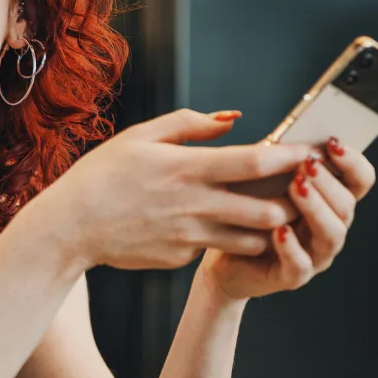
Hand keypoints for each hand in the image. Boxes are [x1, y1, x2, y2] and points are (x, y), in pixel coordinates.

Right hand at [28, 107, 305, 273]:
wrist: (69, 227)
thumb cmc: (101, 175)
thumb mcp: (139, 136)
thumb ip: (188, 123)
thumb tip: (231, 119)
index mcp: (185, 168)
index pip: (253, 162)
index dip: (288, 157)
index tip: (308, 152)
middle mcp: (193, 205)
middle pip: (266, 210)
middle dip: (292, 203)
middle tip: (301, 191)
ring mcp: (188, 237)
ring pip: (251, 238)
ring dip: (268, 228)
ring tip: (274, 213)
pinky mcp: (180, 258)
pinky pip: (214, 248)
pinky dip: (226, 239)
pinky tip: (218, 227)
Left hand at [200, 135, 377, 300]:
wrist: (222, 255)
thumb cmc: (245, 209)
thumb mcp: (262, 178)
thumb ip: (280, 159)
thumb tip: (289, 136)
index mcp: (329, 201)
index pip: (359, 181)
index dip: (354, 162)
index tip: (334, 142)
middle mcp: (329, 228)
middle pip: (347, 206)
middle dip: (329, 183)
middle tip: (308, 164)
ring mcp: (315, 255)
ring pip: (331, 235)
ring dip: (316, 208)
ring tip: (297, 187)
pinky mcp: (292, 277)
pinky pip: (300, 265)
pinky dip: (292, 246)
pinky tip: (280, 229)